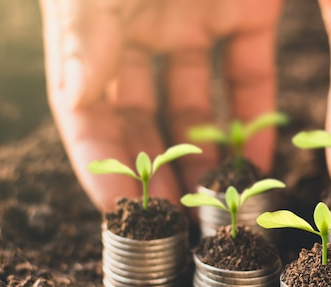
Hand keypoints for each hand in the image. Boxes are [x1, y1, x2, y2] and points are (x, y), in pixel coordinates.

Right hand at [40, 0, 281, 210]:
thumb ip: (86, 34)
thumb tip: (76, 99)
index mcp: (94, 20)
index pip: (84, 106)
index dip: (98, 161)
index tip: (115, 210)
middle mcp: (140, 26)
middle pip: (140, 116)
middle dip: (153, 170)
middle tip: (171, 222)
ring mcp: (193, 20)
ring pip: (196, 104)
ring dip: (203, 156)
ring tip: (212, 204)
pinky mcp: (248, 11)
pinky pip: (250, 76)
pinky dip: (253, 120)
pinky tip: (254, 166)